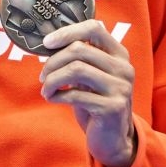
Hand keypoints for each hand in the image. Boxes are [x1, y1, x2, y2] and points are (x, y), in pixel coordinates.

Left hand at [39, 19, 135, 166]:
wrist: (112, 137)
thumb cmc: (96, 101)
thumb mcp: (91, 76)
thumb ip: (80, 58)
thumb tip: (50, 41)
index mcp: (119, 54)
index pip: (94, 29)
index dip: (67, 32)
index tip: (47, 43)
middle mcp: (123, 68)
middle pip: (79, 50)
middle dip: (53, 62)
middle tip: (42, 75)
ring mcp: (120, 88)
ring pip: (75, 70)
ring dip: (52, 79)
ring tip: (45, 88)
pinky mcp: (112, 107)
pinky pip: (75, 94)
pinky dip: (57, 95)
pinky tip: (53, 99)